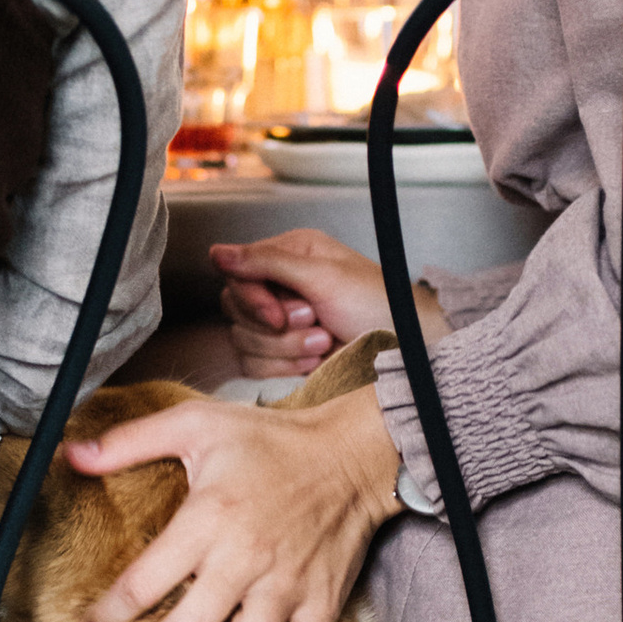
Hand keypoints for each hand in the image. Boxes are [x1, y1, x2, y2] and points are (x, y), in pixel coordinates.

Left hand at [67, 387, 404, 621]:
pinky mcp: (322, 600)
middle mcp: (244, 560)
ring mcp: (286, 586)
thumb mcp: (195, 424)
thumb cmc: (271, 441)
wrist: (351, 454)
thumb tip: (71, 453)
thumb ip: (130, 441)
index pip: (142, 585)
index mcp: (207, 519)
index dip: (108, 615)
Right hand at [213, 229, 440, 384]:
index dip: (252, 298)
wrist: (405, 353)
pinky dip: (285, 368)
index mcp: (290, 256)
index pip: (238, 273)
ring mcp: (281, 325)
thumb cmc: (379, 306)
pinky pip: (254, 367)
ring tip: (324, 341)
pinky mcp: (283, 359)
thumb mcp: (324, 275)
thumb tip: (217, 253)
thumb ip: (266, 262)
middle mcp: (281, 287)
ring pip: (243, 340)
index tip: (279, 315)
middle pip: (235, 308)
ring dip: (287, 348)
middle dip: (276, 326)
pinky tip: (317, 361)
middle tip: (316, 323)